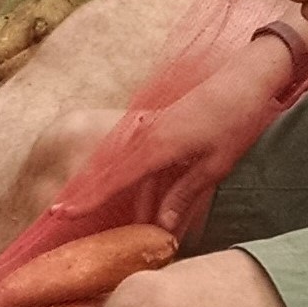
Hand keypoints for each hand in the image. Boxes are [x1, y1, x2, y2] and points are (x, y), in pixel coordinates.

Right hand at [53, 27, 302, 229]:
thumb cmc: (236, 119)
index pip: (113, 180)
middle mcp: (146, 139)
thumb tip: (161, 227)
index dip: (86, 199)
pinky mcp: (160, 130)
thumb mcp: (215, 165)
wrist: (247, 77)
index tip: (59, 213)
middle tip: (78, 224)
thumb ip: (184, 196)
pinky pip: (143, 164)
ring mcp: (151, 132)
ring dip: (134, 201)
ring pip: (130, 174)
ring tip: (140, 228)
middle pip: (114, 179)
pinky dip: (144, 187)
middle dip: (95, 201)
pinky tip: (152, 206)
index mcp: (156, 147)